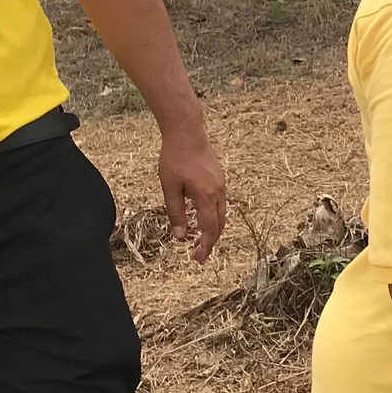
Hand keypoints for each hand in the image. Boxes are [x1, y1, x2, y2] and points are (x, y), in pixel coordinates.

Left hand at [158, 120, 226, 262]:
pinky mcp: (219, 179)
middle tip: (200, 255)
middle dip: (211, 241)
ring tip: (201, 240)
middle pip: (219, 223)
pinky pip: (219, 203)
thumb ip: (176, 213)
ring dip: (213, 229)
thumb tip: (180, 236)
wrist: (188, 133)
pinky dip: (213, 216)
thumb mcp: (170, 188)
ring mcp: (221, 185)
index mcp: (206, 195)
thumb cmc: (175, 159)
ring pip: (221, 214)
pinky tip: (201, 218)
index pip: (209, 227)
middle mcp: (218, 192)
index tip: (198, 259)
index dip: (204, 245)